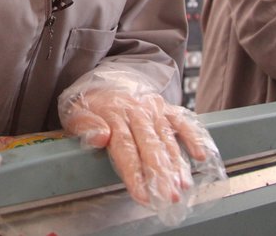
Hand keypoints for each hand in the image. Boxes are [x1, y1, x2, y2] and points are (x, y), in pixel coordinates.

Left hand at [61, 89, 207, 206]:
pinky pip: (183, 121)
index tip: (142, 194)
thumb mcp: (75, 112)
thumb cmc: (89, 104)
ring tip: (182, 185)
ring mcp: (153, 108)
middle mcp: (136, 111)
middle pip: (150, 146)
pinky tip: (200, 155)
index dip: (135, 173)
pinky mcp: (166, 107)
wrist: (102, 80)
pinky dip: (193, 137)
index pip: (125, 148)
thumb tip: (100, 137)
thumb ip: (86, 125)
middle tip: (169, 196)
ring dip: (176, 163)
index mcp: (113, 114)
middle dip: (160, 173)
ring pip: (167, 138)